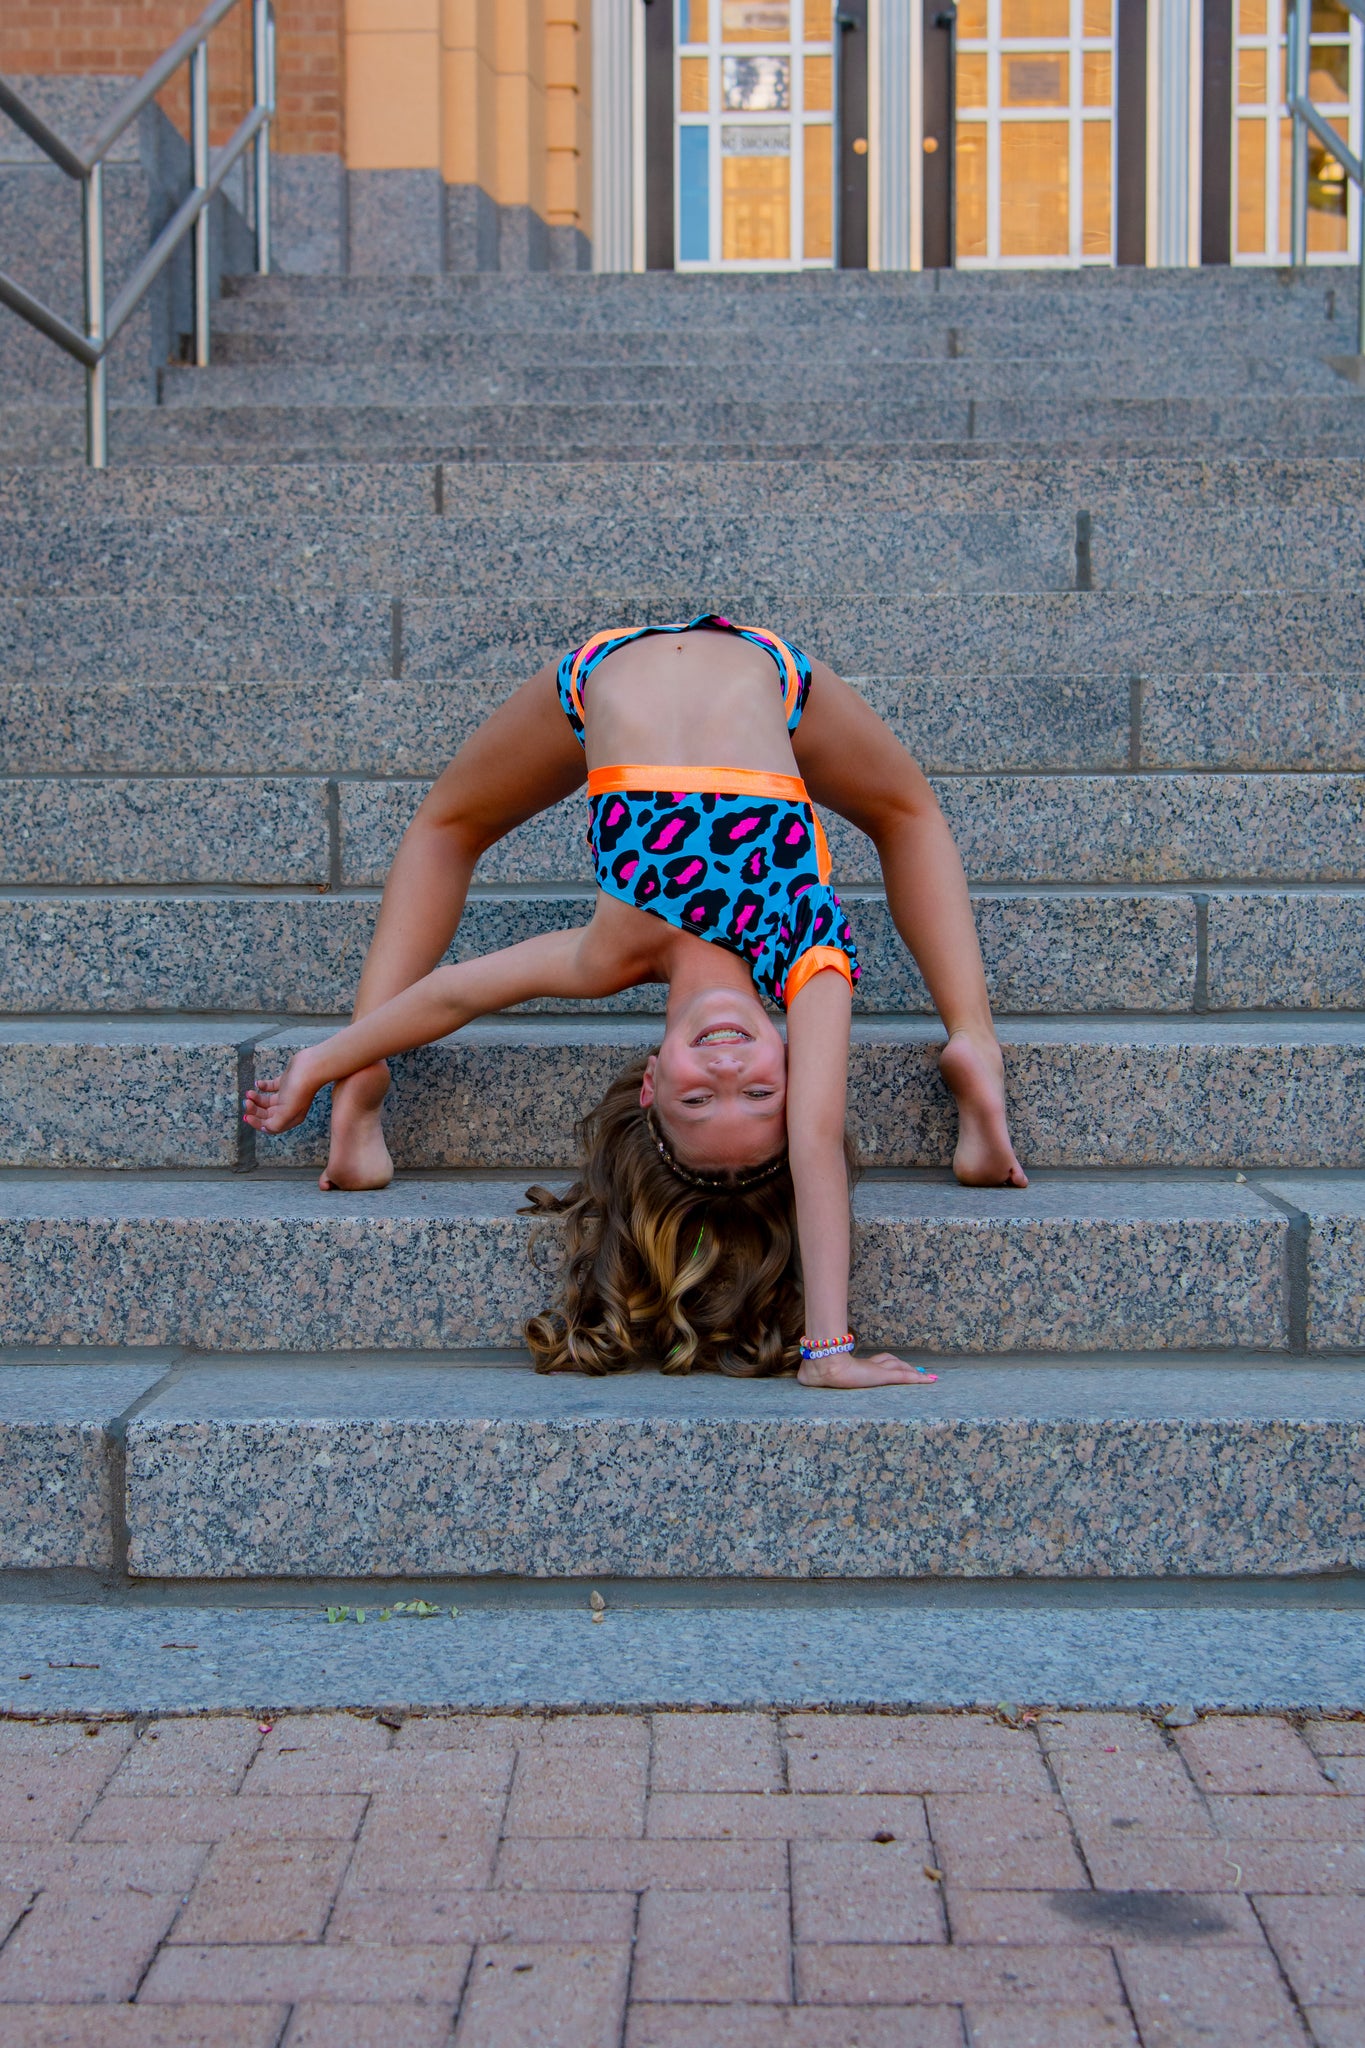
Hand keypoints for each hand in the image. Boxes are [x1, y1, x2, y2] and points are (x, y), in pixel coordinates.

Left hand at [242, 1051, 321, 1134]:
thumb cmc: (299, 1089)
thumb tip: (265, 1128)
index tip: (247, 1117)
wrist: (310, 1067)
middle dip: (255, 1109)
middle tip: (246, 1102)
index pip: (271, 1126)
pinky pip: (271, 1087)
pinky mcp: (285, 1082)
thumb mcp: (287, 1111)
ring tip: (249, 1093)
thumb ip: (275, 1124)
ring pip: (267, 1101)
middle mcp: (289, 1108)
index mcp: (291, 1118)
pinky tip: (258, 1084)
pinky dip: (263, 1087)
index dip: (257, 1123)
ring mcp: (287, 1095)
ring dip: (256, 1099)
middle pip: (267, 1114)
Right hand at [797, 1351, 938, 1388]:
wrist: (823, 1369)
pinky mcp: (881, 1376)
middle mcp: (869, 1367)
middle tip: (916, 1372)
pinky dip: (917, 1379)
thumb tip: (801, 1376)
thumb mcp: (813, 1375)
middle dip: (904, 1368)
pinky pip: (903, 1377)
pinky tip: (930, 1381)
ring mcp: (876, 1371)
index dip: (889, 1363)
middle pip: (891, 1363)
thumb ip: (811, 1374)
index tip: (895, 1365)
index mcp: (857, 1367)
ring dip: (912, 1374)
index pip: (878, 1362)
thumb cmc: (816, 1373)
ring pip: (899, 1369)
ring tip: (925, 1377)